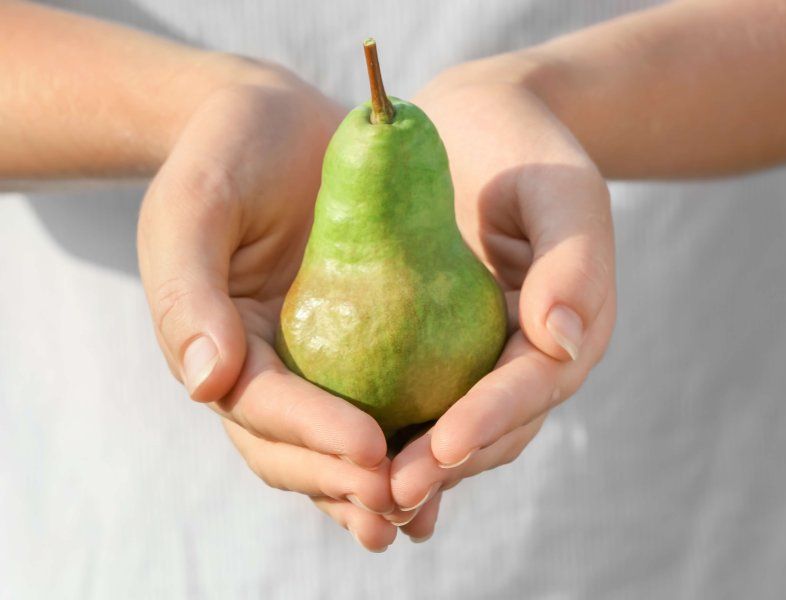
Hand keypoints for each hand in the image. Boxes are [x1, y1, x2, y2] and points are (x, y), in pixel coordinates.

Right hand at [137, 73, 397, 551]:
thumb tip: (205, 384)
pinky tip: (438, 470)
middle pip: (292, 447)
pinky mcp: (354, 346)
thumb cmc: (229, 153)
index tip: (369, 449)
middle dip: (341, 481)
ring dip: (368, 489)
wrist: (277, 125)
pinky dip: (400, 446)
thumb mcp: (196, 204)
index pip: (259, 404)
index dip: (310, 433)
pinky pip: (376, 406)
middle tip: (398, 503)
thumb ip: (187, 290)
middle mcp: (262, 367)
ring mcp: (308, 363)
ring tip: (416, 516)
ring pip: (331, 446)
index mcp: (219, 344)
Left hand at [388, 75, 615, 540]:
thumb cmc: (523, 149)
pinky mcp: (433, 350)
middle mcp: (524, 357)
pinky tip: (343, 461)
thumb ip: (572, 260)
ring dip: (411, 469)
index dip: (492, 419)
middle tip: (390, 496)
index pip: (533, 385)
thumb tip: (565, 342)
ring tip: (363, 501)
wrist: (479, 128)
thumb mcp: (560, 189)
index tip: (444, 445)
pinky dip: (385, 436)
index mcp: (567, 328)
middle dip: (444, 467)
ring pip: (450, 429)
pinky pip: (412, 402)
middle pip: (493, 429)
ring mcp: (478, 358)